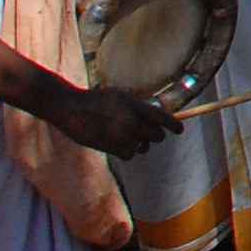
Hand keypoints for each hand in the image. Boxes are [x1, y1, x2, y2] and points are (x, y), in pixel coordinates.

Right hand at [51, 83, 182, 158]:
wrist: (71, 108)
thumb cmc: (96, 99)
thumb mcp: (121, 96)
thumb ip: (138, 106)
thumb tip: (157, 117)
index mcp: (134, 105)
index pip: (162, 118)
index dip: (173, 125)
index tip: (180, 130)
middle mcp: (130, 121)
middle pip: (157, 135)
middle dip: (157, 135)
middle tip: (153, 133)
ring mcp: (121, 136)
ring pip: (144, 147)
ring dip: (141, 143)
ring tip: (130, 135)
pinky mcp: (111, 148)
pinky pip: (130, 154)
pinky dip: (128, 151)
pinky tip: (121, 143)